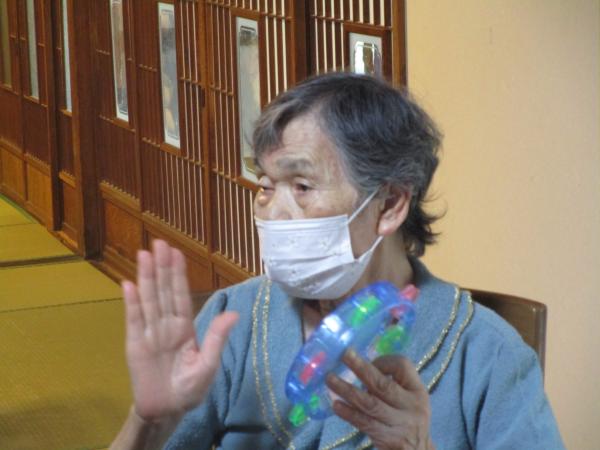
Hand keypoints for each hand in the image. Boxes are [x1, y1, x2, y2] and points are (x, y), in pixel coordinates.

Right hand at [122, 240, 237, 420]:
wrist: (166, 409)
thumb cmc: (190, 388)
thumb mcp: (208, 365)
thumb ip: (217, 338)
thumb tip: (234, 313)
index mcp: (185, 327)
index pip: (181, 295)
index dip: (178, 274)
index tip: (177, 252)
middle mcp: (167, 324)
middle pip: (163, 291)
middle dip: (161, 267)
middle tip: (159, 243)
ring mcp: (149, 331)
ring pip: (148, 299)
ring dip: (145, 277)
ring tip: (143, 254)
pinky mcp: (134, 343)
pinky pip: (132, 319)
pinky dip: (130, 302)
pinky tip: (128, 284)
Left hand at [326, 351, 433, 449]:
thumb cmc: (407, 418)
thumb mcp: (408, 399)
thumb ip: (390, 383)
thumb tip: (358, 365)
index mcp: (417, 390)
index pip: (402, 366)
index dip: (382, 361)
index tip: (367, 362)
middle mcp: (412, 405)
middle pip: (383, 384)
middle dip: (361, 368)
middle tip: (344, 355)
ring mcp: (400, 424)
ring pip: (370, 404)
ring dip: (348, 390)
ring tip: (330, 379)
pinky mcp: (388, 439)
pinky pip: (365, 423)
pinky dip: (349, 413)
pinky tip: (336, 405)